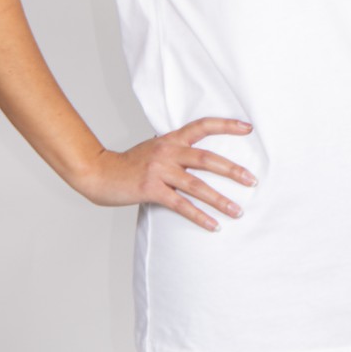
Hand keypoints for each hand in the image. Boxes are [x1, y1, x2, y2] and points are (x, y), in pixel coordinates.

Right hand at [71, 117, 256, 231]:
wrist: (98, 173)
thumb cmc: (128, 164)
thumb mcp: (153, 149)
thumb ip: (175, 151)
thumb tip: (199, 159)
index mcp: (170, 139)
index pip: (202, 126)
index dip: (226, 125)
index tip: (248, 128)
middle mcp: (167, 152)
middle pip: (206, 159)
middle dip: (232, 170)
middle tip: (252, 180)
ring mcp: (159, 171)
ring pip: (197, 186)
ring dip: (220, 200)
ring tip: (237, 211)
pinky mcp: (151, 189)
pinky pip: (181, 205)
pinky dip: (199, 217)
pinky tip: (214, 226)